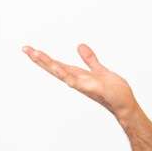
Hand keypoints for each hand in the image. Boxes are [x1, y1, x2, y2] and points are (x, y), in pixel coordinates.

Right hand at [22, 44, 136, 116]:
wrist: (126, 105)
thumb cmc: (114, 91)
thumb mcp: (100, 70)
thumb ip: (90, 60)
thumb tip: (80, 45)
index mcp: (79, 75)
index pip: (59, 65)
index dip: (44, 58)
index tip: (29, 49)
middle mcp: (78, 81)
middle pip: (56, 68)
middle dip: (40, 59)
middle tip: (25, 49)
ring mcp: (85, 85)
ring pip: (64, 74)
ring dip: (51, 65)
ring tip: (37, 54)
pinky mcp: (95, 89)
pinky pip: (79, 82)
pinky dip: (69, 77)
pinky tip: (59, 70)